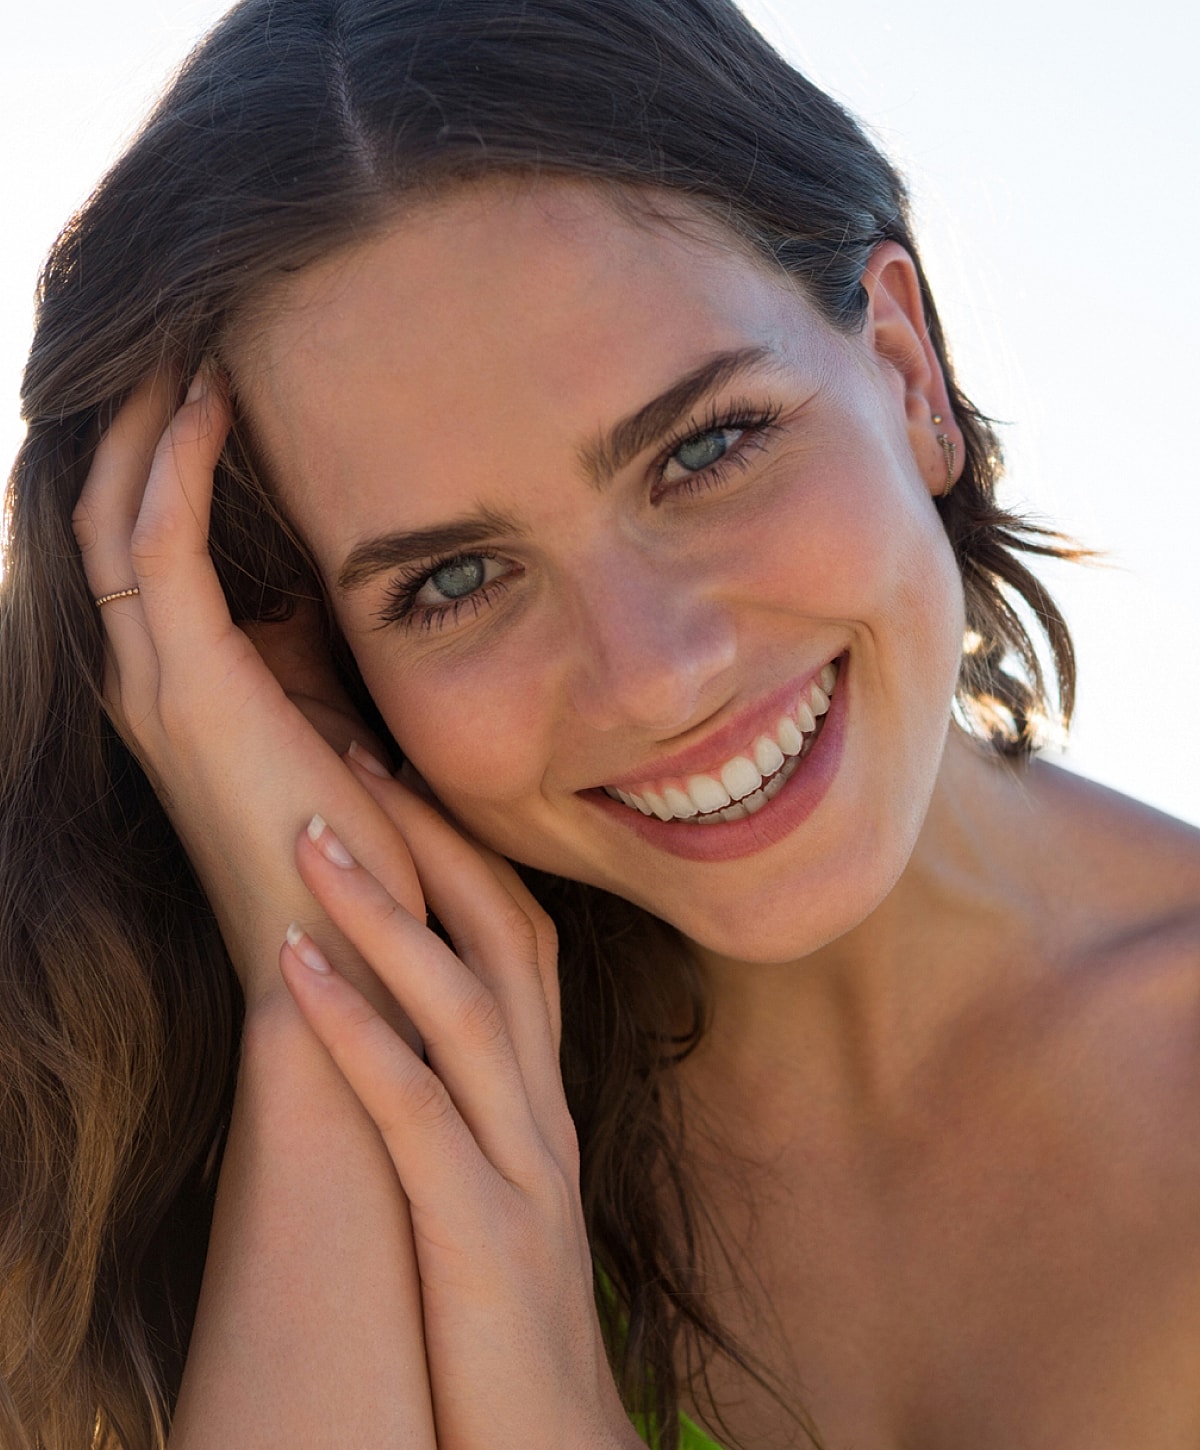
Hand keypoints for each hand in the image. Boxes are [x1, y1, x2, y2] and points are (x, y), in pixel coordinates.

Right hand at [72, 369, 420, 1017]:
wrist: (339, 960)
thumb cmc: (351, 854)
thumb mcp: (327, 731)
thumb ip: (310, 662)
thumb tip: (332, 596)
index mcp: (176, 689)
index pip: (140, 544)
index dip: (161, 457)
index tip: (210, 376)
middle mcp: (142, 679)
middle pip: (106, 512)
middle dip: (138, 418)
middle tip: (179, 330)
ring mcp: (155, 684)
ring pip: (118, 513)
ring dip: (151, 422)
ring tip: (189, 338)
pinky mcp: (191, 689)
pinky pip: (163, 543)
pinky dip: (183, 465)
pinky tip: (223, 400)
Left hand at [279, 755, 642, 1449]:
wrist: (550, 1446)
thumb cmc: (503, 1309)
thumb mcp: (495, 1181)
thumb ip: (468, 1099)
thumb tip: (399, 1016)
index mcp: (542, 1092)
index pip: (522, 936)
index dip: (462, 847)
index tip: (393, 774)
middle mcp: (544, 1108)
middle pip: (505, 935)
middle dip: (431, 838)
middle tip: (352, 754)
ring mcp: (522, 1164)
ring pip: (465, 1003)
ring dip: (386, 911)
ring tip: (310, 835)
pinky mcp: (481, 1229)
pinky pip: (416, 1107)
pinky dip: (356, 1027)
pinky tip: (296, 970)